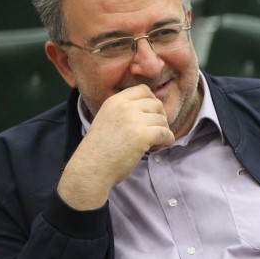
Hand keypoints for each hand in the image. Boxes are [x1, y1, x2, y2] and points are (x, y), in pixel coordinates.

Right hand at [57, 85, 174, 209]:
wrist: (91, 168)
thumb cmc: (99, 149)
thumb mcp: (106, 119)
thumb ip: (123, 111)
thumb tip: (150, 109)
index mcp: (114, 101)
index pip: (143, 90)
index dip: (152, 101)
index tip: (152, 114)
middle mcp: (124, 106)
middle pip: (156, 103)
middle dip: (160, 117)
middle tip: (156, 130)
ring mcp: (134, 120)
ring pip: (162, 119)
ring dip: (164, 130)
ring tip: (156, 141)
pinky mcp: (142, 135)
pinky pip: (166, 133)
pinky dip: (168, 140)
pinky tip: (163, 145)